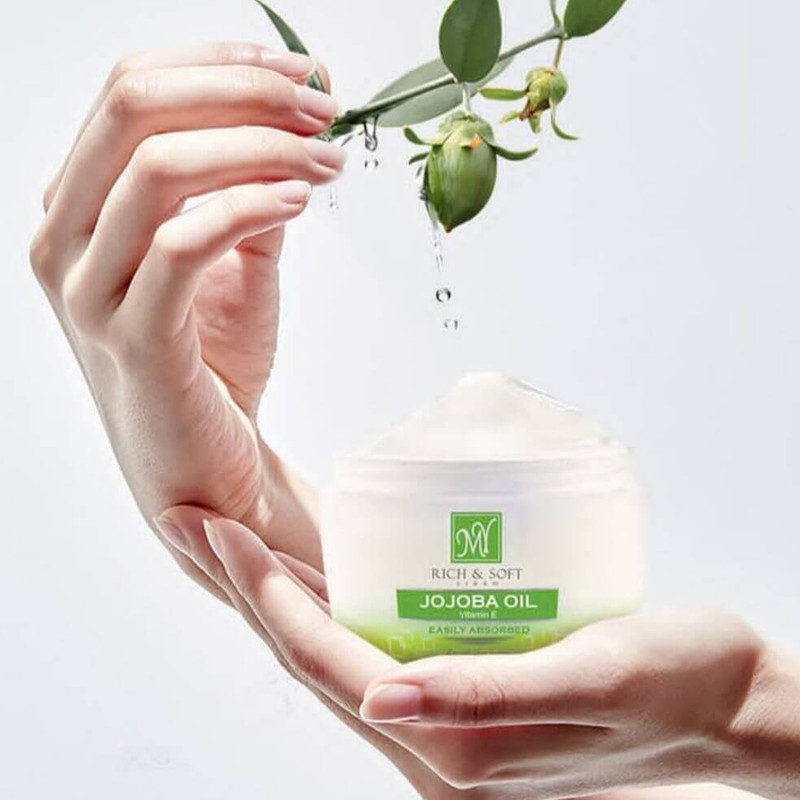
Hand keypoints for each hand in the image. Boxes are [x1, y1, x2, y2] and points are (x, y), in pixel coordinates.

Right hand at [30, 43, 344, 594]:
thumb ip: (247, 190)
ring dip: (259, 148)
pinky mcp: (132, 341)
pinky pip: (182, 244)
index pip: (130, 91)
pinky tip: (298, 203)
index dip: (221, 66)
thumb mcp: (233, 259)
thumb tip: (294, 122)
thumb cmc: (214, 362)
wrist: (207, 464)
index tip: (300, 74)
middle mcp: (65, 239)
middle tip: (319, 108)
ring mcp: (89, 292)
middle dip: (241, 92)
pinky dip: (249, 208)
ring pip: (156, 168)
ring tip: (324, 161)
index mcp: (79, 208)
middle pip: (134, 108)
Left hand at [161, 509, 781, 799]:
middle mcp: (437, 746)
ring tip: (242, 543)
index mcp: (455, 750)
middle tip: (204, 524)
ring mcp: (449, 726)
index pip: (328, 664)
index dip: (265, 597)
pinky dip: (338, 610)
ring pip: (338, 658)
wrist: (731, 706)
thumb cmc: (680, 685)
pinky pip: (378, 652)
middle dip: (251, 593)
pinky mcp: (468, 697)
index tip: (218, 533)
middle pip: (316, 662)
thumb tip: (383, 699)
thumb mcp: (598, 678)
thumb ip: (489, 696)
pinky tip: (326, 572)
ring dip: (284, 601)